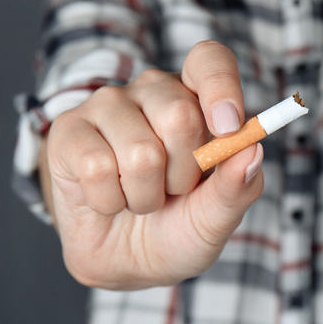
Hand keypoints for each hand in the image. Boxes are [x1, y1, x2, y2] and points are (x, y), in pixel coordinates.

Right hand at [45, 41, 263, 289]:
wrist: (127, 262)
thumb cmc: (179, 227)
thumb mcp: (218, 216)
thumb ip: (238, 186)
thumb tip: (253, 150)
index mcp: (197, 97)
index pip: (210, 61)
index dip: (221, 88)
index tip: (228, 129)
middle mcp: (153, 91)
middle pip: (181, 114)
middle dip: (184, 174)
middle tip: (174, 189)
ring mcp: (107, 106)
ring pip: (140, 152)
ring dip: (146, 196)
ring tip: (140, 197)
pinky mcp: (69, 131)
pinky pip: (97, 168)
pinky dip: (110, 202)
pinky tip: (109, 199)